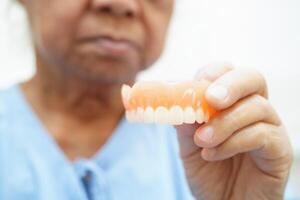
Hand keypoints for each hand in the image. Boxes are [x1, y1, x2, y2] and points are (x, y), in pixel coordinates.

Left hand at [176, 63, 292, 199]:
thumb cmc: (208, 172)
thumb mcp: (189, 145)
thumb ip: (186, 122)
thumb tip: (177, 100)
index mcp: (231, 103)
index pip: (227, 73)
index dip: (214, 73)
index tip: (198, 83)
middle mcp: (253, 109)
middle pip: (252, 78)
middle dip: (230, 85)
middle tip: (211, 99)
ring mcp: (269, 127)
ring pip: (256, 107)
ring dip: (224, 123)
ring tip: (202, 141)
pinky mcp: (279, 150)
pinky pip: (262, 135)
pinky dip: (233, 142)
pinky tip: (213, 154)